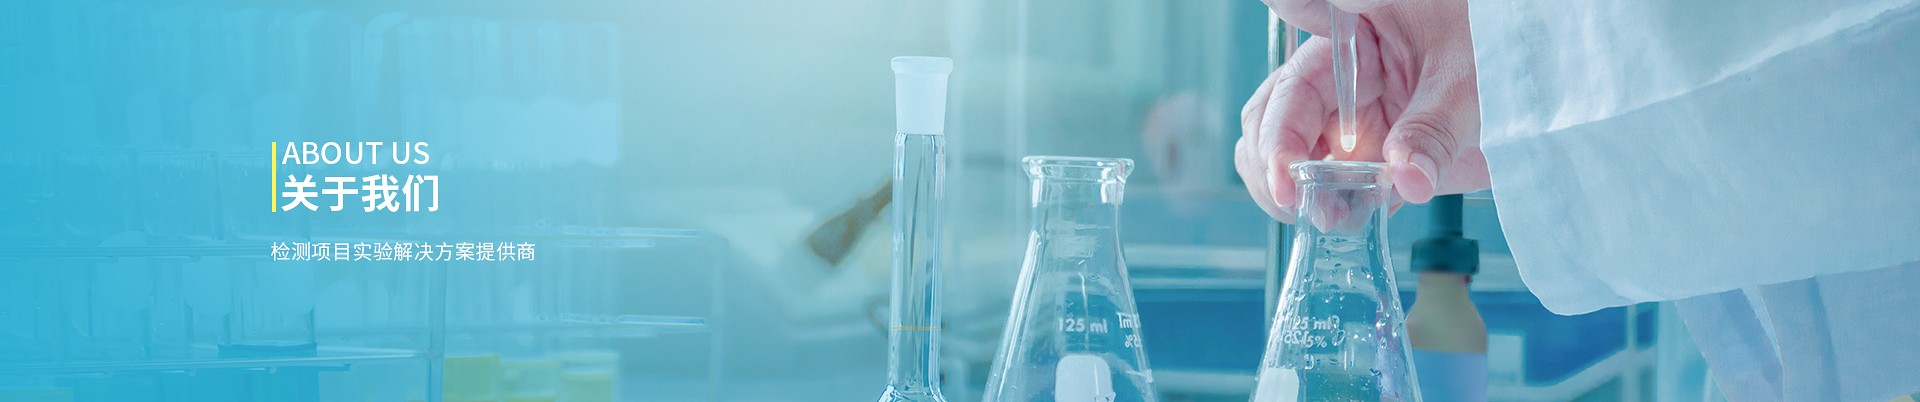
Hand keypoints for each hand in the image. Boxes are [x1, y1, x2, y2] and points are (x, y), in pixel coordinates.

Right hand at [1236, 0, 1488, 222]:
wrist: (1546, 87)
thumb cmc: (1500, 47)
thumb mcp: (1469, 80)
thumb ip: (1435, 128)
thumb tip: (1407, 180)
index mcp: (1350, 44)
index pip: (1292, 82)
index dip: (1275, 131)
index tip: (1286, 177)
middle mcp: (1341, 84)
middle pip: (1269, 121)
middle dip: (1274, 167)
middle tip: (1302, 206)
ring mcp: (1352, 123)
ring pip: (1287, 157)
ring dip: (1293, 192)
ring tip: (1327, 218)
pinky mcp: (1373, 159)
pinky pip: (1332, 189)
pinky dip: (1330, 210)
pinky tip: (1349, 222)